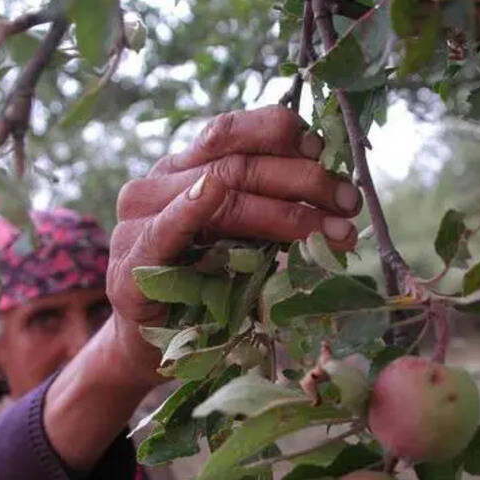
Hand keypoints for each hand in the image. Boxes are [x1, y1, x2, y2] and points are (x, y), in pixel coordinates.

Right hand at [105, 105, 362, 365]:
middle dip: (304, 180)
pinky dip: (188, 209)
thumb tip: (337, 191)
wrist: (150, 348)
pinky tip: (210, 194)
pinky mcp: (130, 265)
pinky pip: (162, 230)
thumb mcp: (240, 241)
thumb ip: (268, 208)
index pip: (233, 131)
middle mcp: (159, 183)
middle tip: (349, 201)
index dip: (282, 133)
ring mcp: (139, 221)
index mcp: (185, 168)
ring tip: (333, 230)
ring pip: (218, 192)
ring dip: (284, 211)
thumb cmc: (202, 290)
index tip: (327, 152)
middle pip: (238, 163)